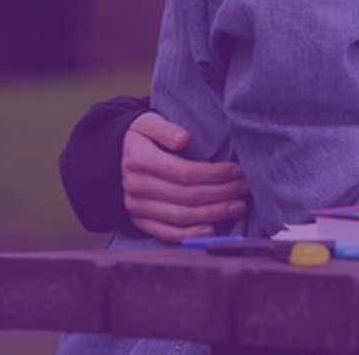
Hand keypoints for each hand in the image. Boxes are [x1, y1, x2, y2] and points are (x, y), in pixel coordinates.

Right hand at [122, 112, 249, 243]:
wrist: (114, 157)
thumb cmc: (141, 137)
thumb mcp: (148, 123)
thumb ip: (165, 129)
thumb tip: (183, 138)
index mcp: (139, 160)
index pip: (182, 171)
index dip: (212, 173)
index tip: (236, 170)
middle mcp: (136, 187)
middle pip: (185, 196)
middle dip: (220, 193)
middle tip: (244, 188)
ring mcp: (137, 207)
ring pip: (180, 216)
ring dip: (213, 214)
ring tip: (237, 206)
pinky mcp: (139, 222)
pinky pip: (166, 234)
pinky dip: (190, 235)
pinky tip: (212, 230)